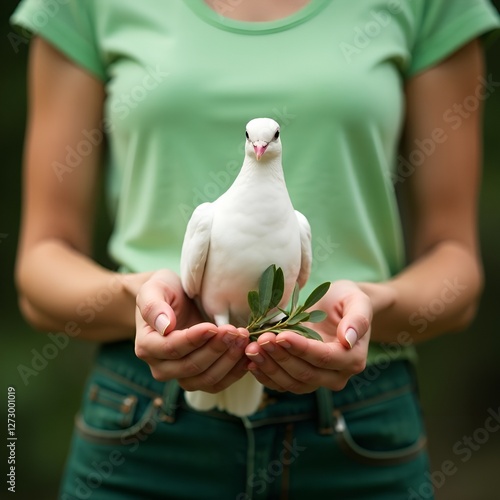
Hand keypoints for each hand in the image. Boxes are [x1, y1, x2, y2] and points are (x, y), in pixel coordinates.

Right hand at [134, 270, 248, 392]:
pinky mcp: (200, 377)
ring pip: (206, 379)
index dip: (194, 340)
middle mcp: (161, 367)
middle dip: (216, 349)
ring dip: (228, 361)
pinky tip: (247, 355)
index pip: (171, 349)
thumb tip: (164, 326)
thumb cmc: (164, 291)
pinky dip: (234, 372)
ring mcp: (181, 375)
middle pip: (191, 367)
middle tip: (236, 331)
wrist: (176, 299)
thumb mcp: (154, 288)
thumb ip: (153, 306)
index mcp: (147, 346)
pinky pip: (218, 383)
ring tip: (243, 339)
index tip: (213, 327)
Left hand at [245, 280, 387, 393]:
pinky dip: (265, 375)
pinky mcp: (301, 380)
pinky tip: (250, 361)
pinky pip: (282, 384)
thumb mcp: (357, 300)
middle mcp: (337, 376)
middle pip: (305, 374)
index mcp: (353, 359)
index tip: (280, 335)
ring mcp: (319, 381)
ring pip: (291, 383)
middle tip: (260, 339)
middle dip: (280, 357)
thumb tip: (347, 340)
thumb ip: (357, 319)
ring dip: (269, 367)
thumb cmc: (347, 300)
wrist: (338, 308)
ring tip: (251, 349)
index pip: (324, 357)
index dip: (301, 348)